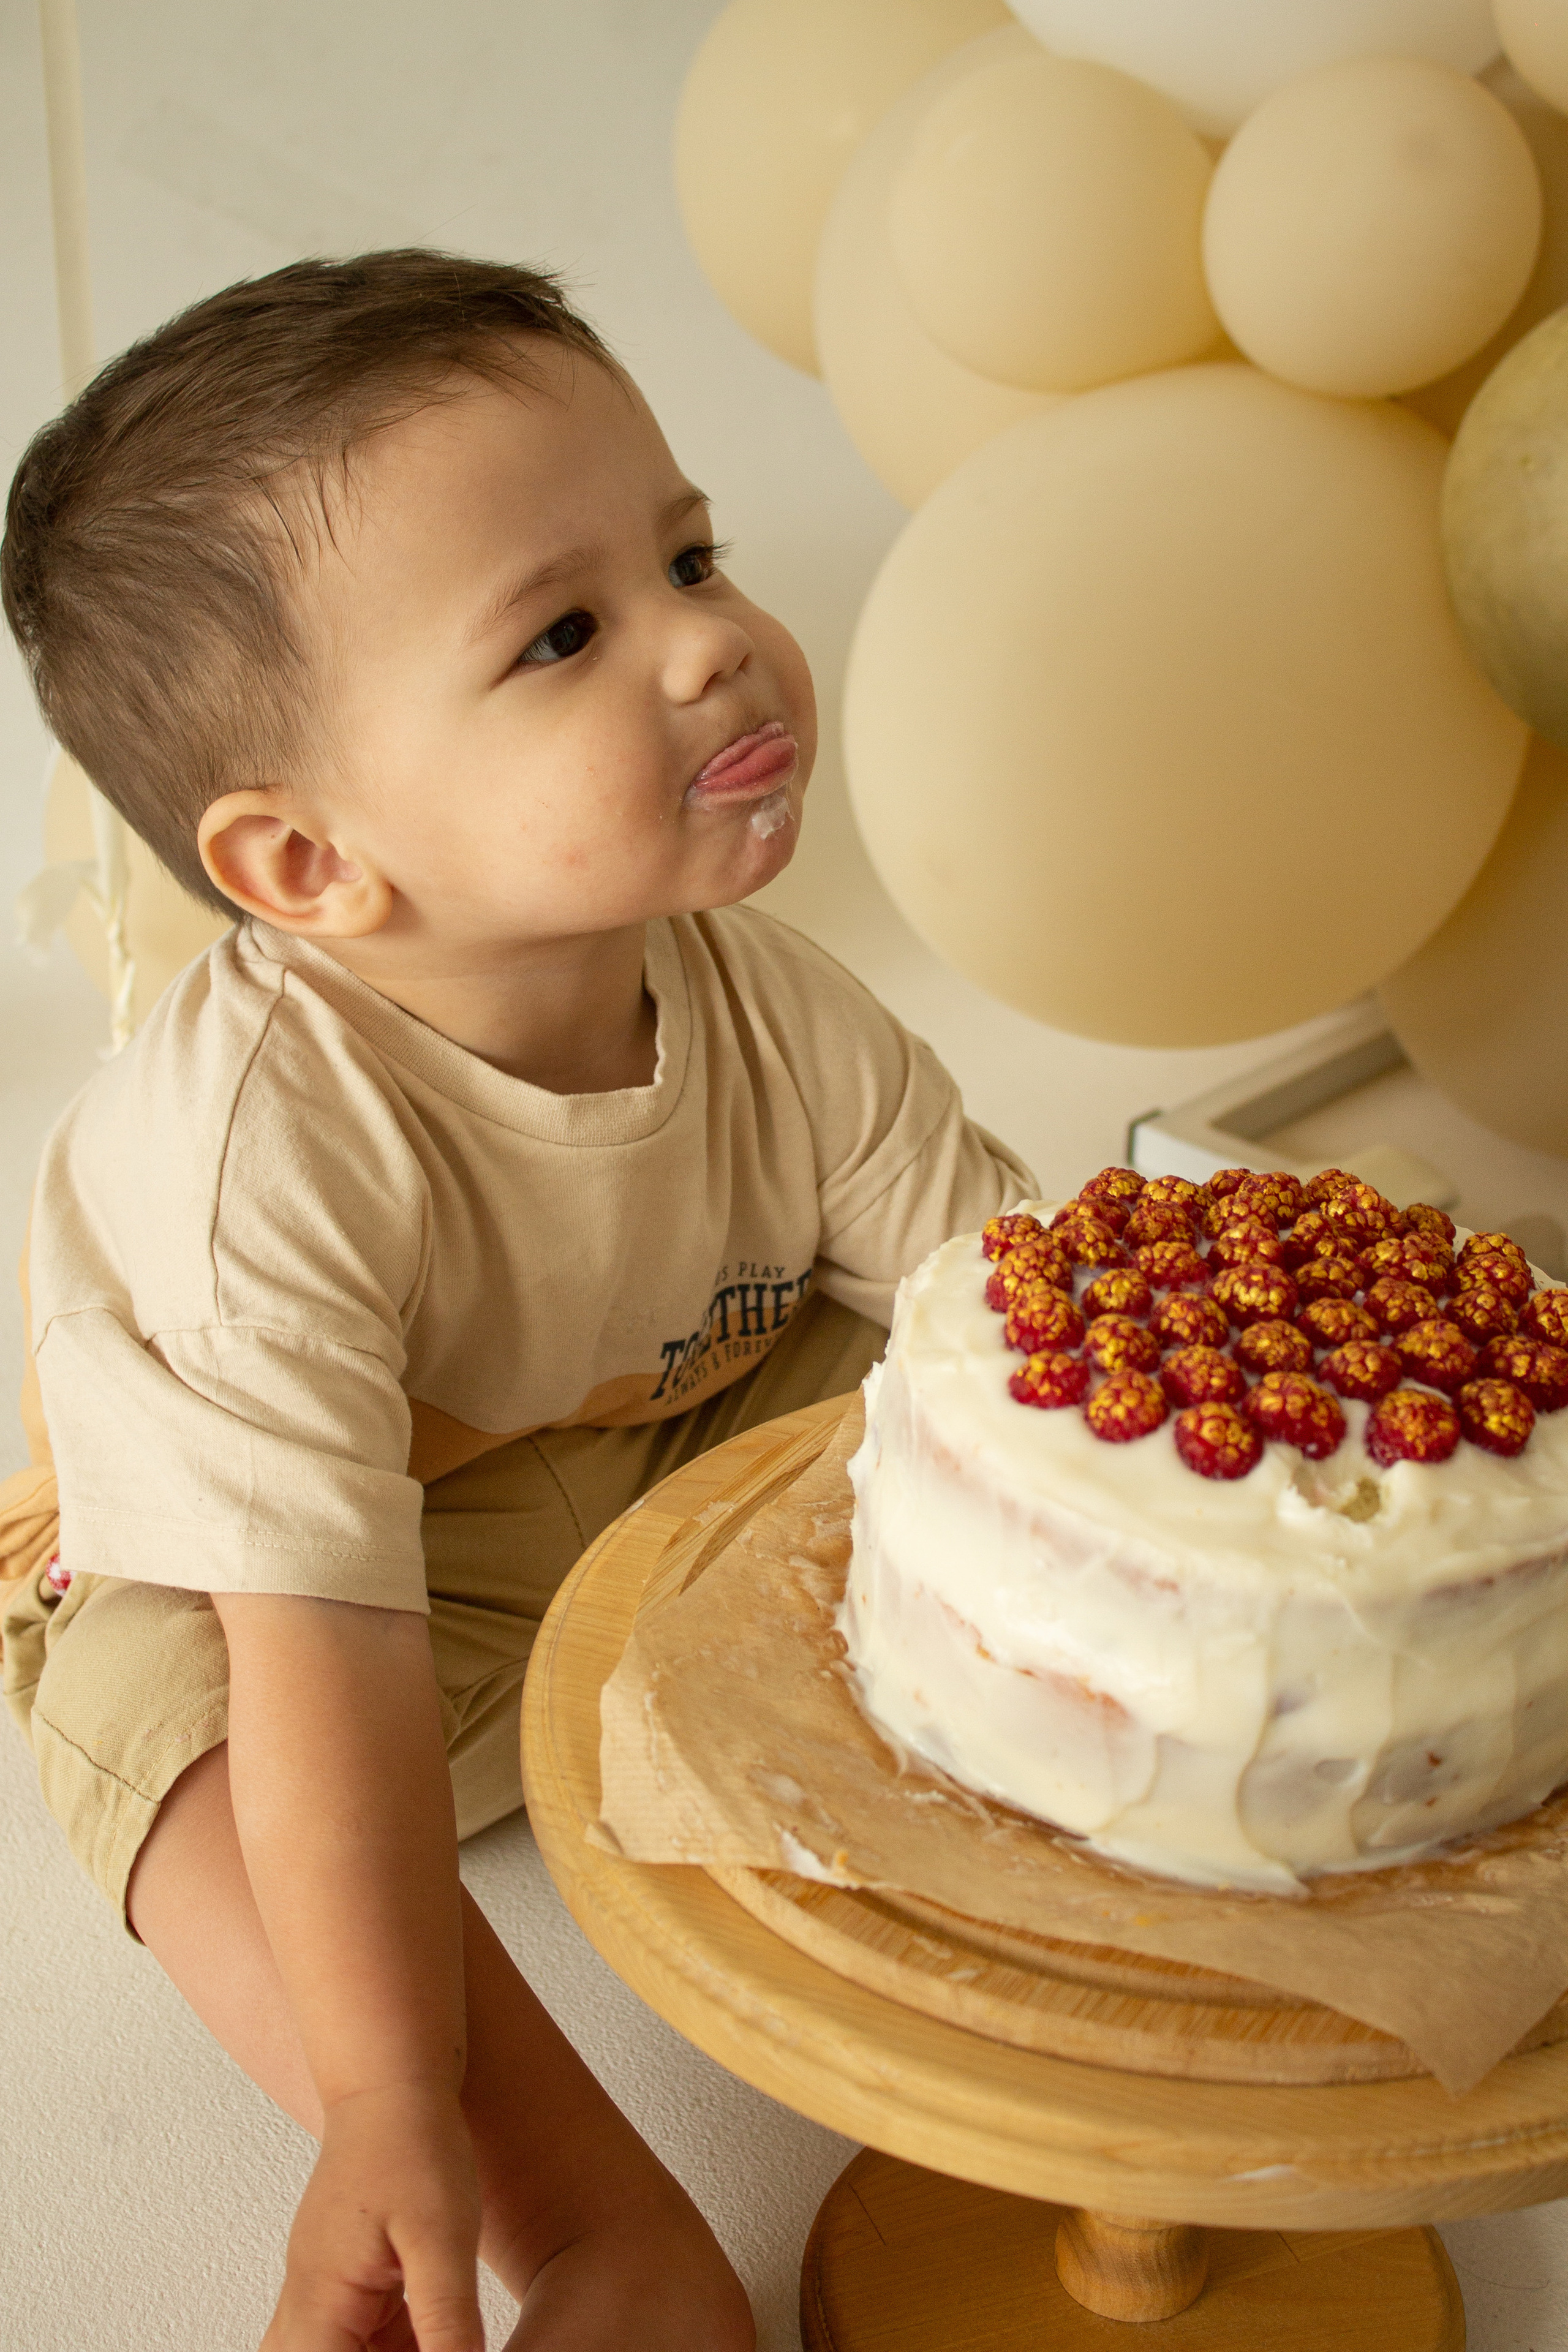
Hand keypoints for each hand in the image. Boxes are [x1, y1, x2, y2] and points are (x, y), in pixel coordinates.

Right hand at [261, 2083, 483, 2350]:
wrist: (394, 2079)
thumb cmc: (414, 2143)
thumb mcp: (443, 2239)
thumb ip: (445, 2318)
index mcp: (321, 2299)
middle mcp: (308, 2301)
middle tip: (421, 2344)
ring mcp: (323, 2288)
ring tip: (439, 2337)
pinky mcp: (346, 2277)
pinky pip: (358, 2336)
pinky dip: (395, 2347)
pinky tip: (439, 2333)